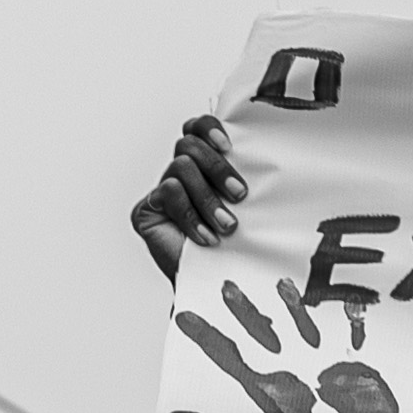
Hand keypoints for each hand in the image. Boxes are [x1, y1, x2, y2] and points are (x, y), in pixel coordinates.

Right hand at [128, 112, 243, 281]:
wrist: (214, 285)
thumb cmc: (234, 246)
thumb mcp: (244, 207)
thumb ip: (243, 178)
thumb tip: (267, 155)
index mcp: (203, 165)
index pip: (197, 128)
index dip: (209, 128)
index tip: (229, 145)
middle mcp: (179, 174)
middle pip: (189, 144)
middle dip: (217, 167)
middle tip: (240, 194)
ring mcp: (160, 191)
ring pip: (180, 166)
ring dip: (207, 196)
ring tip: (226, 225)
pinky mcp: (145, 210)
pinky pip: (168, 193)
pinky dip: (190, 215)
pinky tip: (205, 237)